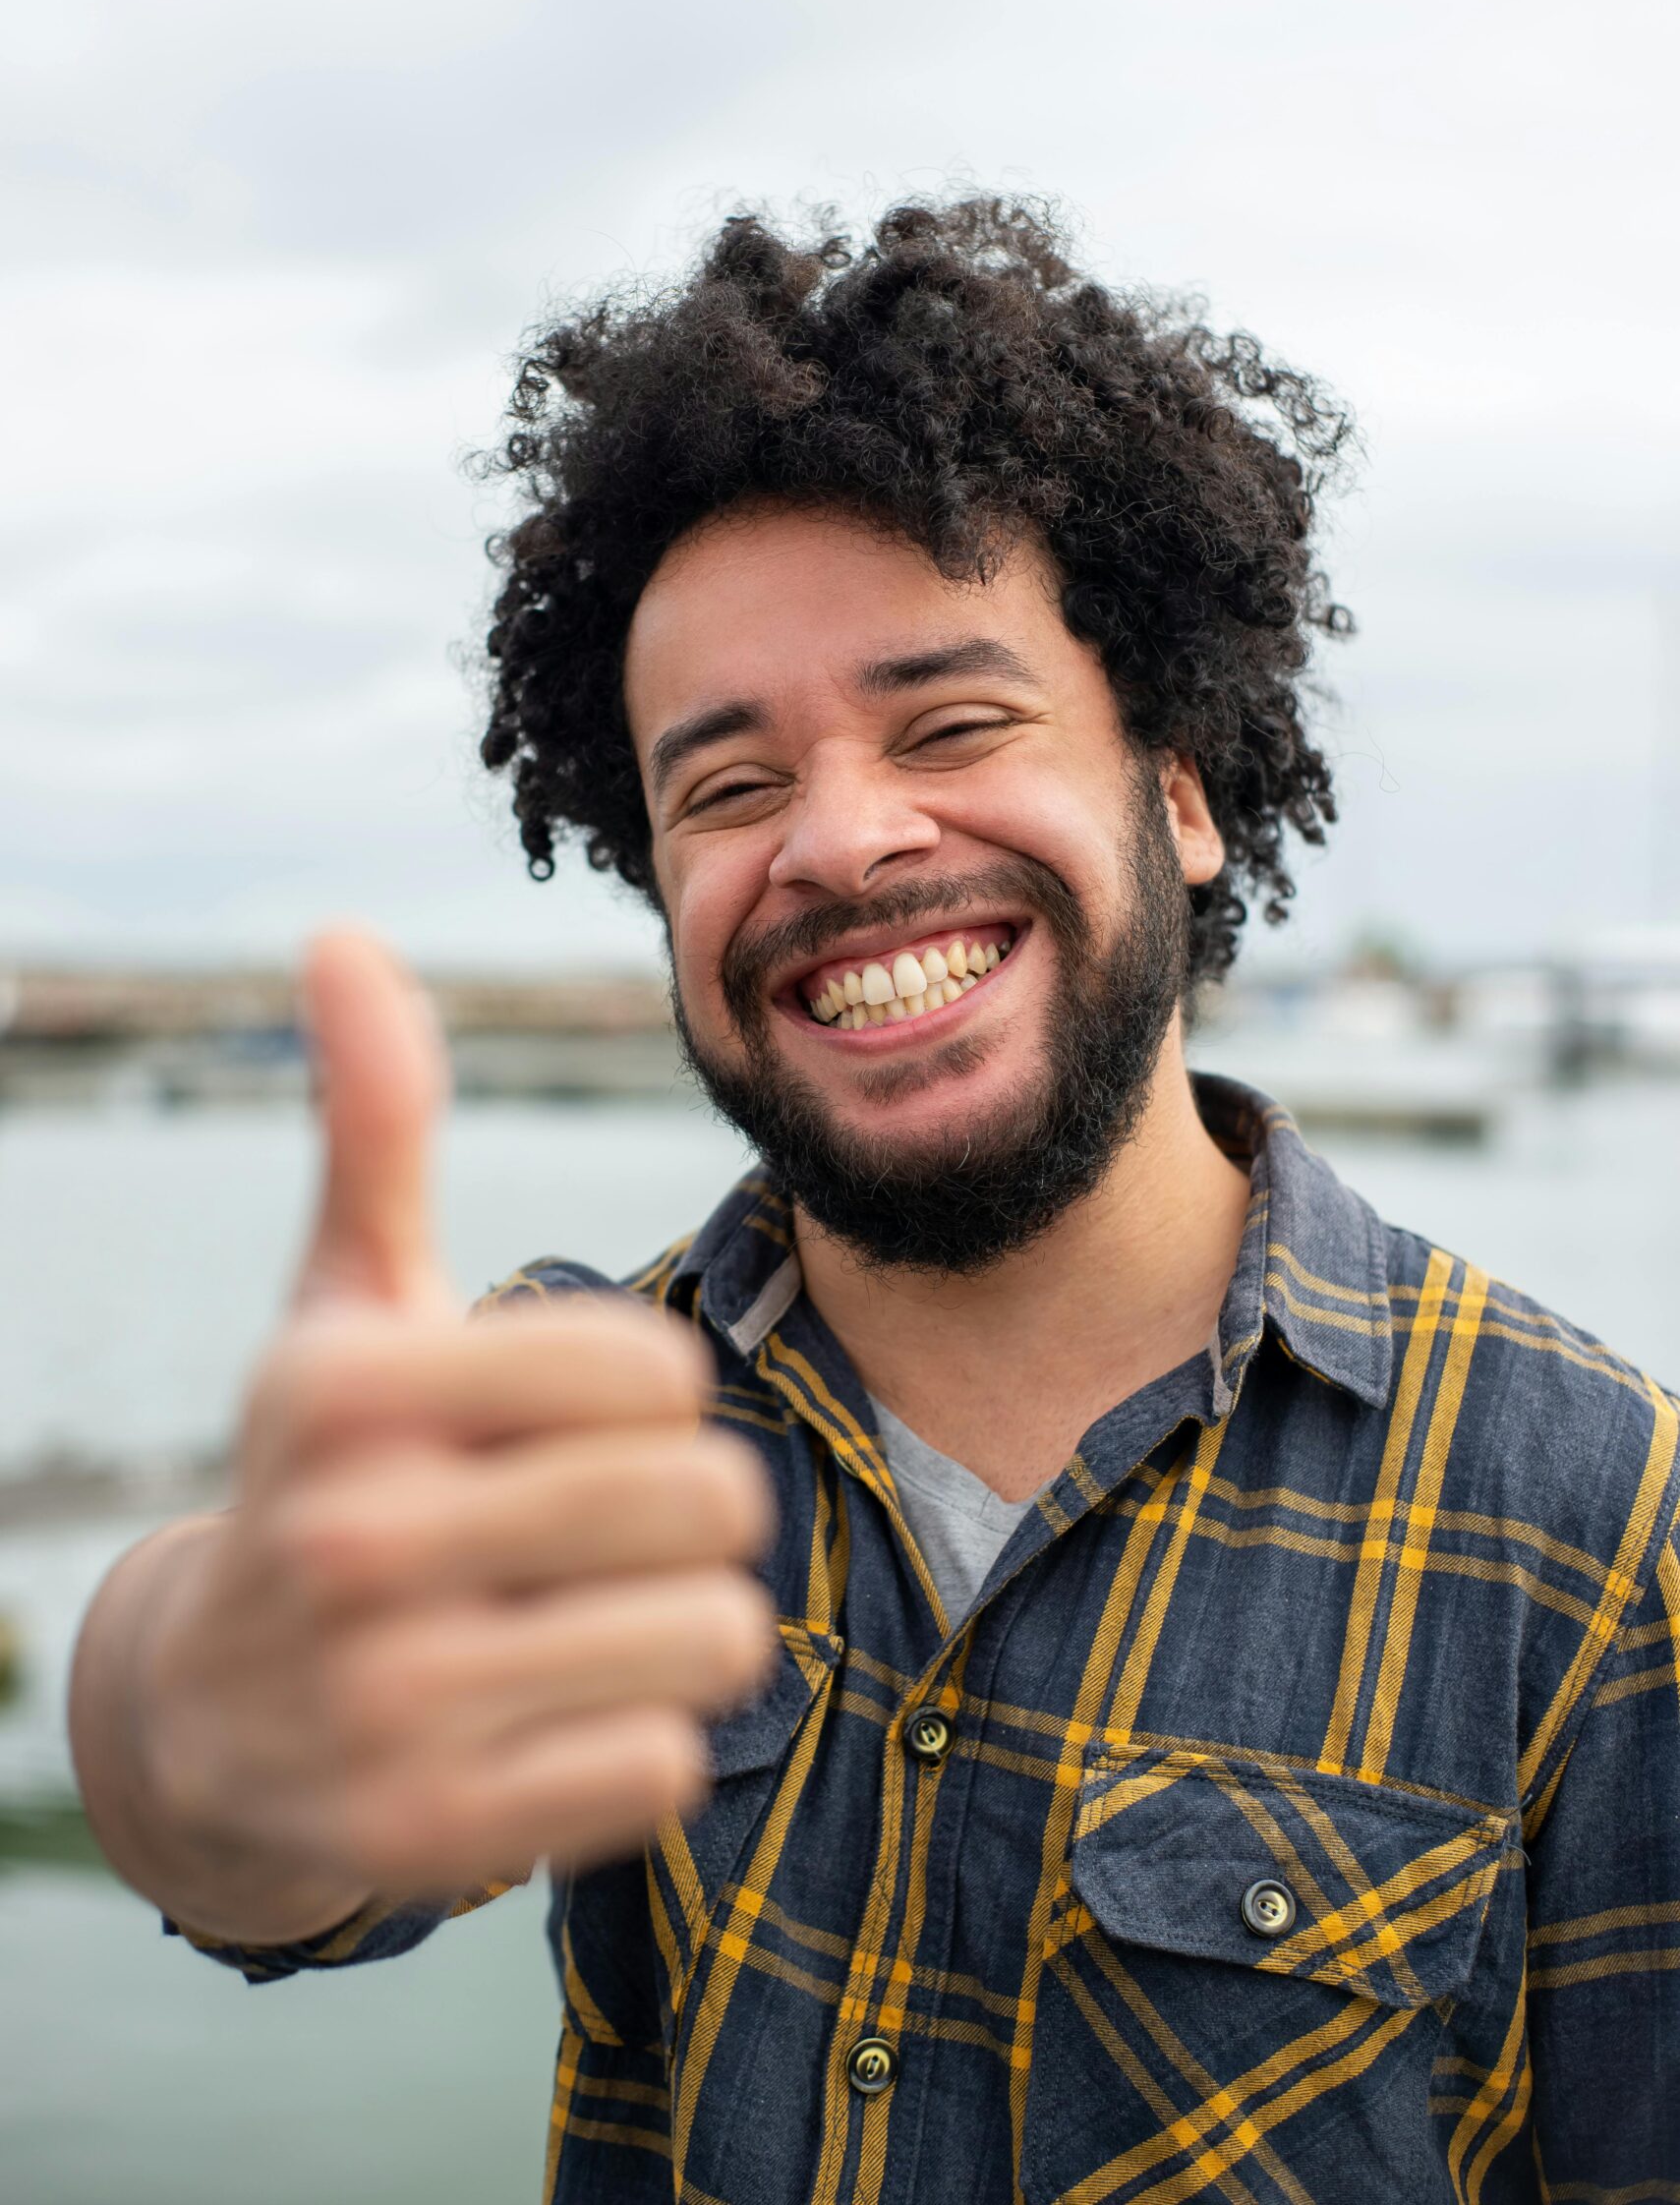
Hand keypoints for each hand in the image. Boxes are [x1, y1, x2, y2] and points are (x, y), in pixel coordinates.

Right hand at [139, 929, 776, 1910]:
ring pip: (716, 1636)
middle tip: (608, 1527)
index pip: (655, 1367)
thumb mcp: (341, 1298)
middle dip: (691, 1508)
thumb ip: (375, 1124)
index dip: (647, 1392)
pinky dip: (644, 1740)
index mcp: (343, 1387)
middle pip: (711, 1498)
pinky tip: (554, 1715)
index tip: (574, 1418)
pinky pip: (667, 1767)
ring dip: (683, 1626)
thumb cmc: (327, 1467)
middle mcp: (350, 1541)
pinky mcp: (431, 1837)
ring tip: (586, 1617)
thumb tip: (343, 937)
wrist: (207, 1717)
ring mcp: (385, 1703)